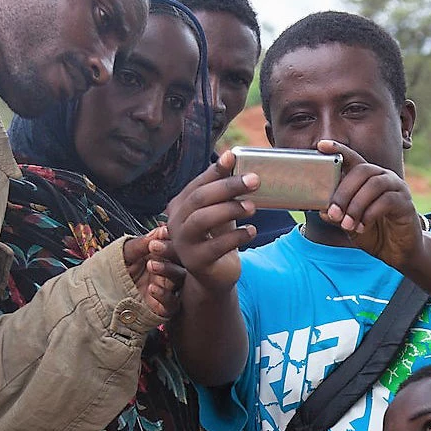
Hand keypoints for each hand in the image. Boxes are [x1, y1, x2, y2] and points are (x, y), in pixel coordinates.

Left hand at [122, 225, 181, 320]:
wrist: (103, 293)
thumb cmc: (116, 270)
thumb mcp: (126, 252)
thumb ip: (143, 243)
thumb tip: (162, 230)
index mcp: (161, 256)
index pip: (175, 246)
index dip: (170, 240)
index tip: (160, 235)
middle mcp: (167, 271)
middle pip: (182, 261)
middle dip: (171, 252)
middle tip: (154, 247)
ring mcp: (167, 289)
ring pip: (180, 279)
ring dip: (168, 270)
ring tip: (151, 265)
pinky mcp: (163, 308)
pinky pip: (173, 303)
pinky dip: (165, 296)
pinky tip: (152, 288)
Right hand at [167, 154, 257, 296]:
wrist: (214, 275)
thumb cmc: (217, 237)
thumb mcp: (220, 210)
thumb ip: (223, 187)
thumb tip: (232, 154)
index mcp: (180, 205)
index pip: (198, 183)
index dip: (216, 170)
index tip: (234, 157)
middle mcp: (176, 222)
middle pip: (199, 198)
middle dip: (228, 187)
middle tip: (254, 180)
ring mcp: (183, 243)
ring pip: (202, 219)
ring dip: (230, 209)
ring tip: (252, 207)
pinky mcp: (196, 262)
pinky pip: (216, 246)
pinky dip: (237, 236)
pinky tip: (251, 231)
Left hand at [319, 141, 421, 267]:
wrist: (396, 252)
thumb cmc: (373, 232)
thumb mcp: (349, 224)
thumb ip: (337, 215)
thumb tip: (323, 210)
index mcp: (367, 178)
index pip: (352, 158)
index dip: (338, 149)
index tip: (321, 146)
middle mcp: (383, 177)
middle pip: (362, 170)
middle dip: (343, 192)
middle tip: (333, 213)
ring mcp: (396, 188)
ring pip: (374, 184)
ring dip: (356, 205)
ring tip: (348, 224)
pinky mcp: (405, 203)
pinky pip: (387, 200)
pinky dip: (370, 214)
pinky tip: (363, 226)